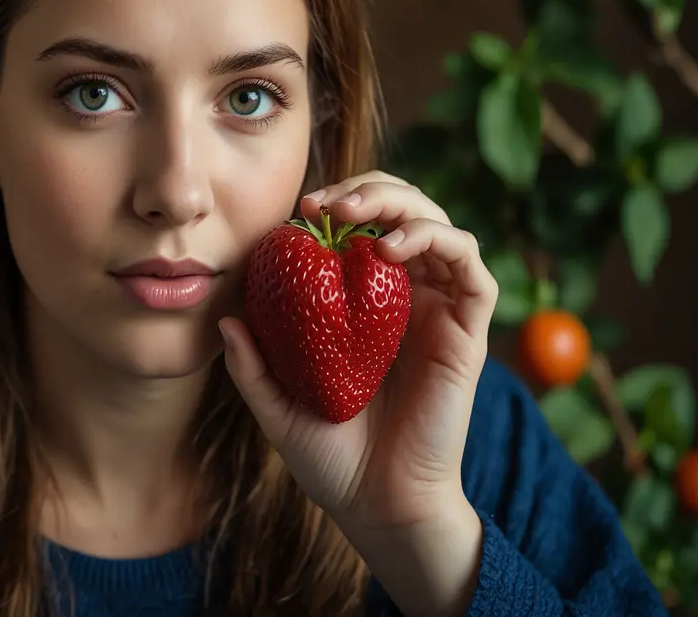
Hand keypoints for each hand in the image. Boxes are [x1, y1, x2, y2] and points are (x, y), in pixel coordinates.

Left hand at [218, 170, 497, 616]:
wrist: (377, 507)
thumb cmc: (329, 458)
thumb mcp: (276, 404)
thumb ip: (252, 363)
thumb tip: (225, 318)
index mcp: (368, 304)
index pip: (363, 228)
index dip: (338, 204)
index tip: (298, 210)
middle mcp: (409, 297)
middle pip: (404, 211)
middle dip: (368, 190)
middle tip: (325, 204)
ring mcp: (441, 310)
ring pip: (439, 225)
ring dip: (401, 204)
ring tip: (356, 217)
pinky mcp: (468, 331)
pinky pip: (472, 268)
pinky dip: (437, 239)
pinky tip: (392, 249)